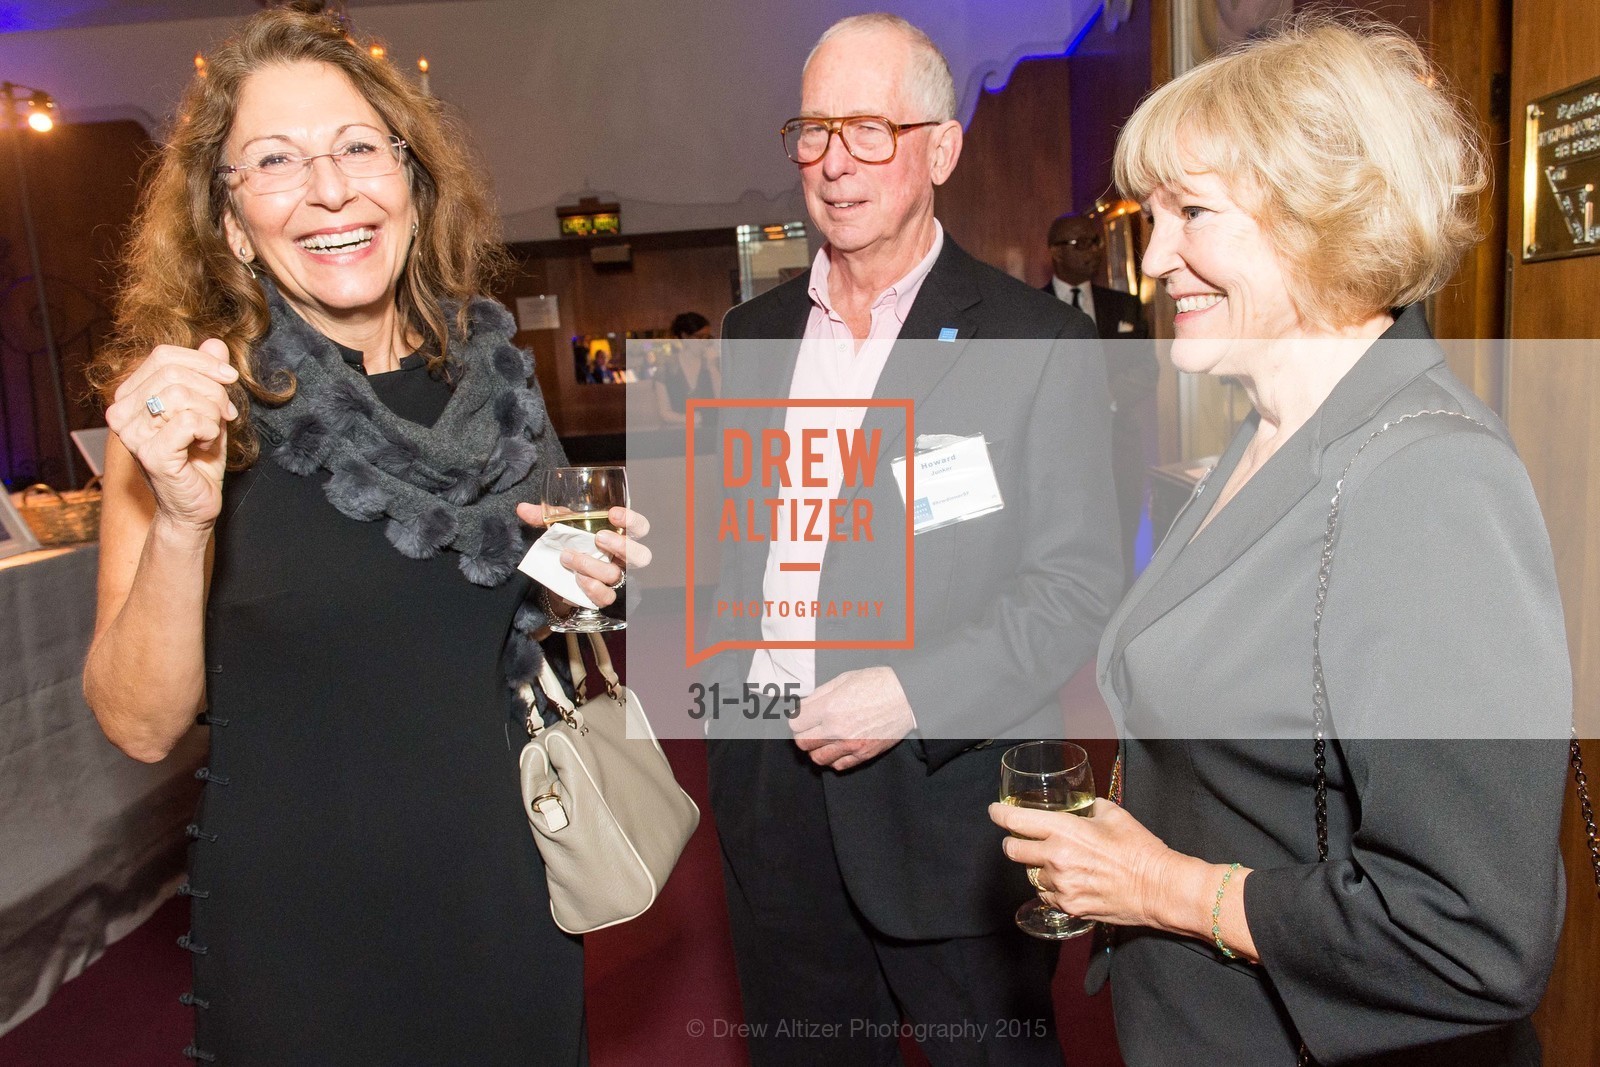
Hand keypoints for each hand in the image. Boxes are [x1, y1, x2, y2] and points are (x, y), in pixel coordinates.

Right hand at [105, 339, 238, 530]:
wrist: (195, 504)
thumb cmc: (199, 457)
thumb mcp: (208, 408)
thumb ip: (208, 375)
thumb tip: (216, 342)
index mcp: (130, 396)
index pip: (163, 356)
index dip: (203, 361)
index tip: (229, 378)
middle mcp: (121, 412)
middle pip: (173, 371)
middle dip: (212, 388)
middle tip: (226, 412)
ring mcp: (131, 433)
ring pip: (181, 394)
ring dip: (212, 411)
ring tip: (213, 431)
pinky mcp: (149, 453)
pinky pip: (189, 420)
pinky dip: (210, 429)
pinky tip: (205, 443)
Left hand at [514, 503, 652, 608]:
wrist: (561, 577)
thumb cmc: (570, 545)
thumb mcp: (560, 528)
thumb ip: (544, 518)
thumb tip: (522, 509)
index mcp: (619, 536)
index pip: (639, 527)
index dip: (632, 520)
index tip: (612, 513)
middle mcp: (623, 559)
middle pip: (641, 556)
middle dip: (622, 546)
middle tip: (599, 538)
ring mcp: (616, 579)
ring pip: (617, 575)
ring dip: (592, 566)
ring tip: (568, 557)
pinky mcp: (605, 597)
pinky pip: (606, 596)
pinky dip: (592, 587)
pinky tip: (578, 579)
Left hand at [790, 666, 914, 771]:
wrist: (907, 696)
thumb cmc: (878, 683)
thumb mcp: (843, 680)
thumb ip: (819, 695)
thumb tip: (803, 706)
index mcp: (830, 708)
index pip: (795, 724)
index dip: (797, 718)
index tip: (802, 715)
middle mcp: (837, 729)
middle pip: (802, 743)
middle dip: (803, 734)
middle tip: (811, 726)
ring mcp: (851, 745)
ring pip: (818, 758)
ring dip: (817, 748)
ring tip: (824, 738)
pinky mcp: (864, 754)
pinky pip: (839, 765)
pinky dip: (834, 758)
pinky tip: (838, 746)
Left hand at [988, 799, 1187, 928]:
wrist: (1158, 888)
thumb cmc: (1139, 850)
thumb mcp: (1114, 816)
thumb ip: (1091, 808)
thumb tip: (1084, 807)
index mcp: (1064, 830)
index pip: (1015, 821)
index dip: (999, 814)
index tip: (995, 811)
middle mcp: (1056, 858)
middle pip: (1012, 850)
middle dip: (1013, 843)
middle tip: (1021, 840)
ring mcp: (1061, 885)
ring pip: (1031, 875)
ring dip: (1038, 868)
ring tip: (1060, 863)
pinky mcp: (1068, 906)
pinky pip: (1046, 895)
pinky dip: (1052, 888)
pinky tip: (1069, 882)